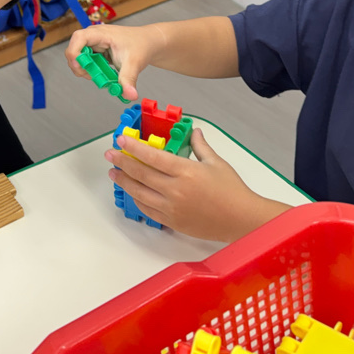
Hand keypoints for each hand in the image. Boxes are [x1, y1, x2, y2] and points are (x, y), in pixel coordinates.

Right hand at [66, 23, 164, 100]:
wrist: (148, 42)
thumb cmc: (141, 46)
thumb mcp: (134, 63)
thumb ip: (129, 80)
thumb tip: (129, 95)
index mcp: (101, 33)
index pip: (79, 38)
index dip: (75, 53)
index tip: (81, 68)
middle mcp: (94, 36)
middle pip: (75, 50)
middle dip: (80, 66)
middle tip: (92, 77)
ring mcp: (94, 43)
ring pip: (79, 58)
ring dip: (87, 70)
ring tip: (102, 76)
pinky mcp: (96, 50)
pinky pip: (87, 62)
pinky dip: (92, 71)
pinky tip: (104, 73)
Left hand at [106, 128, 287, 241]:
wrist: (242, 220)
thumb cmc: (232, 191)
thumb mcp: (216, 163)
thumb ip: (201, 146)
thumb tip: (195, 132)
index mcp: (185, 171)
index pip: (152, 156)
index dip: (133, 146)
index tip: (121, 139)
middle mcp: (175, 189)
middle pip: (140, 173)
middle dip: (122, 162)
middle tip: (111, 154)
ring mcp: (172, 207)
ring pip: (139, 193)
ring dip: (124, 181)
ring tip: (114, 173)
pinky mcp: (172, 222)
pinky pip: (148, 210)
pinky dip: (137, 199)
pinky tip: (132, 192)